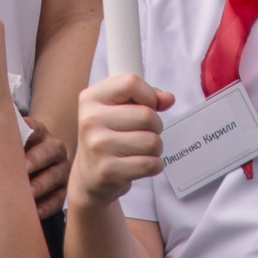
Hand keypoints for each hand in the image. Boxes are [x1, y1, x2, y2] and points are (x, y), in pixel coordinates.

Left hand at [22, 118, 69, 218]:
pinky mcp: (64, 188)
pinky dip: (48, 205)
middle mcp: (54, 148)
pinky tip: (36, 211)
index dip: (28, 135)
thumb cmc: (12, 154)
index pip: (36, 129)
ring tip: (29, 193)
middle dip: (36, 160)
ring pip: (56, 175)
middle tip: (23, 169)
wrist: (33, 165)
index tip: (16, 145)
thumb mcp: (8, 143)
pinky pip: (59, 197)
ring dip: (42, 184)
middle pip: (49, 151)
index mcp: (39, 133)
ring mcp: (61, 168)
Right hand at [73, 74, 170, 209]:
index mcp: (91, 98)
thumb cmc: (107, 137)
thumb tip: (168, 99)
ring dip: (155, 148)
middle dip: (155, 126)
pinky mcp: (108, 170)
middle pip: (147, 115)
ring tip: (140, 150)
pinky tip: (140, 164)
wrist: (89, 175)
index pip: (131, 82)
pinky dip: (154, 165)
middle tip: (144, 133)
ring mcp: (98, 146)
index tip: (146, 106)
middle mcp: (90, 120)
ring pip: (152, 141)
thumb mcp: (117, 110)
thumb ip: (145, 98)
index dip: (148, 95)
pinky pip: (150, 164)